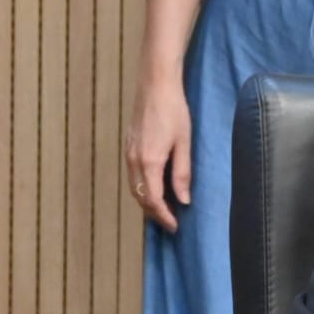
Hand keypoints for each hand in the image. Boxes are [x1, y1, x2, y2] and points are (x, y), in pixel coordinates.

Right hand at [125, 77, 190, 231]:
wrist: (155, 85)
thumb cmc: (174, 111)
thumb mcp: (184, 143)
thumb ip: (182, 173)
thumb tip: (183, 200)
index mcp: (149, 162)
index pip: (153, 200)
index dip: (163, 216)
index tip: (175, 227)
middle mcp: (134, 160)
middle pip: (140, 197)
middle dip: (155, 213)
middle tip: (171, 224)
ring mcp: (129, 153)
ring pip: (135, 187)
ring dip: (148, 202)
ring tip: (165, 211)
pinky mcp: (129, 146)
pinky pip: (134, 176)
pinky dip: (143, 188)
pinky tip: (155, 189)